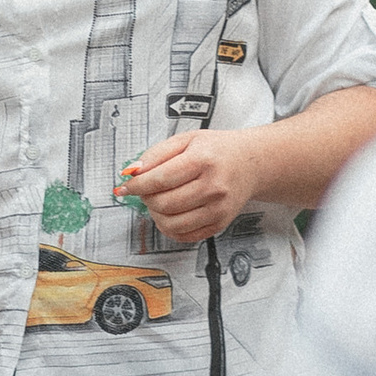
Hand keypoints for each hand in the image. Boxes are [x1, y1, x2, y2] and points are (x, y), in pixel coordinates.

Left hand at [118, 124, 262, 244]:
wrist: (250, 163)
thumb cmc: (218, 150)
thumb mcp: (185, 140)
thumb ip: (156, 154)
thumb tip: (133, 171)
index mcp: (203, 160)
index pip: (160, 179)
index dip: (136, 185)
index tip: (125, 186)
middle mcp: (213, 187)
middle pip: (164, 204)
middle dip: (146, 199)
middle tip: (145, 191)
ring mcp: (218, 209)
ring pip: (172, 224)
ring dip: (156, 215)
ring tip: (157, 201)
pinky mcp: (219, 224)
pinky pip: (185, 236)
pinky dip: (170, 228)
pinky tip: (170, 214)